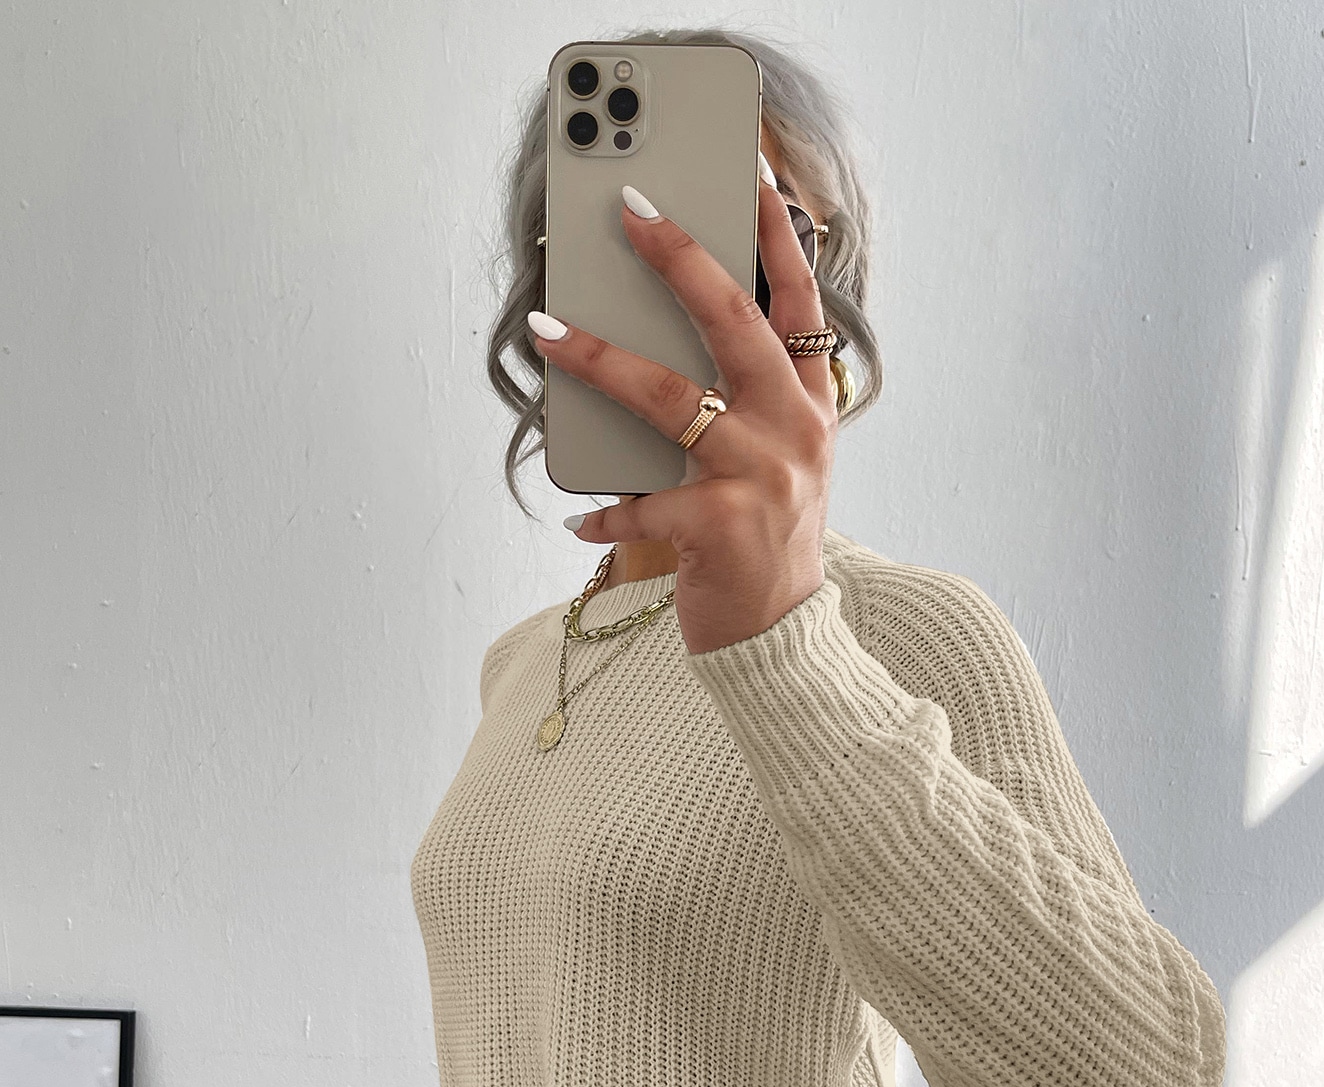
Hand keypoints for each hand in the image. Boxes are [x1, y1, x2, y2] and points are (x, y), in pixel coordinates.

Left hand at [528, 174, 836, 655]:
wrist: (781, 639)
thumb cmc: (765, 540)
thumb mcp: (780, 461)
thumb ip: (750, 402)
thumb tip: (670, 341)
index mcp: (810, 405)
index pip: (799, 304)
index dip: (774, 237)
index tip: (746, 174)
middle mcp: (793, 430)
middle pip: (733, 323)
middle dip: (680, 259)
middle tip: (631, 212)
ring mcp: (760, 476)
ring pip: (670, 398)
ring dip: (600, 361)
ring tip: (548, 331)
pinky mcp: (721, 527)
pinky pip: (644, 502)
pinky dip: (606, 510)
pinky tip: (580, 517)